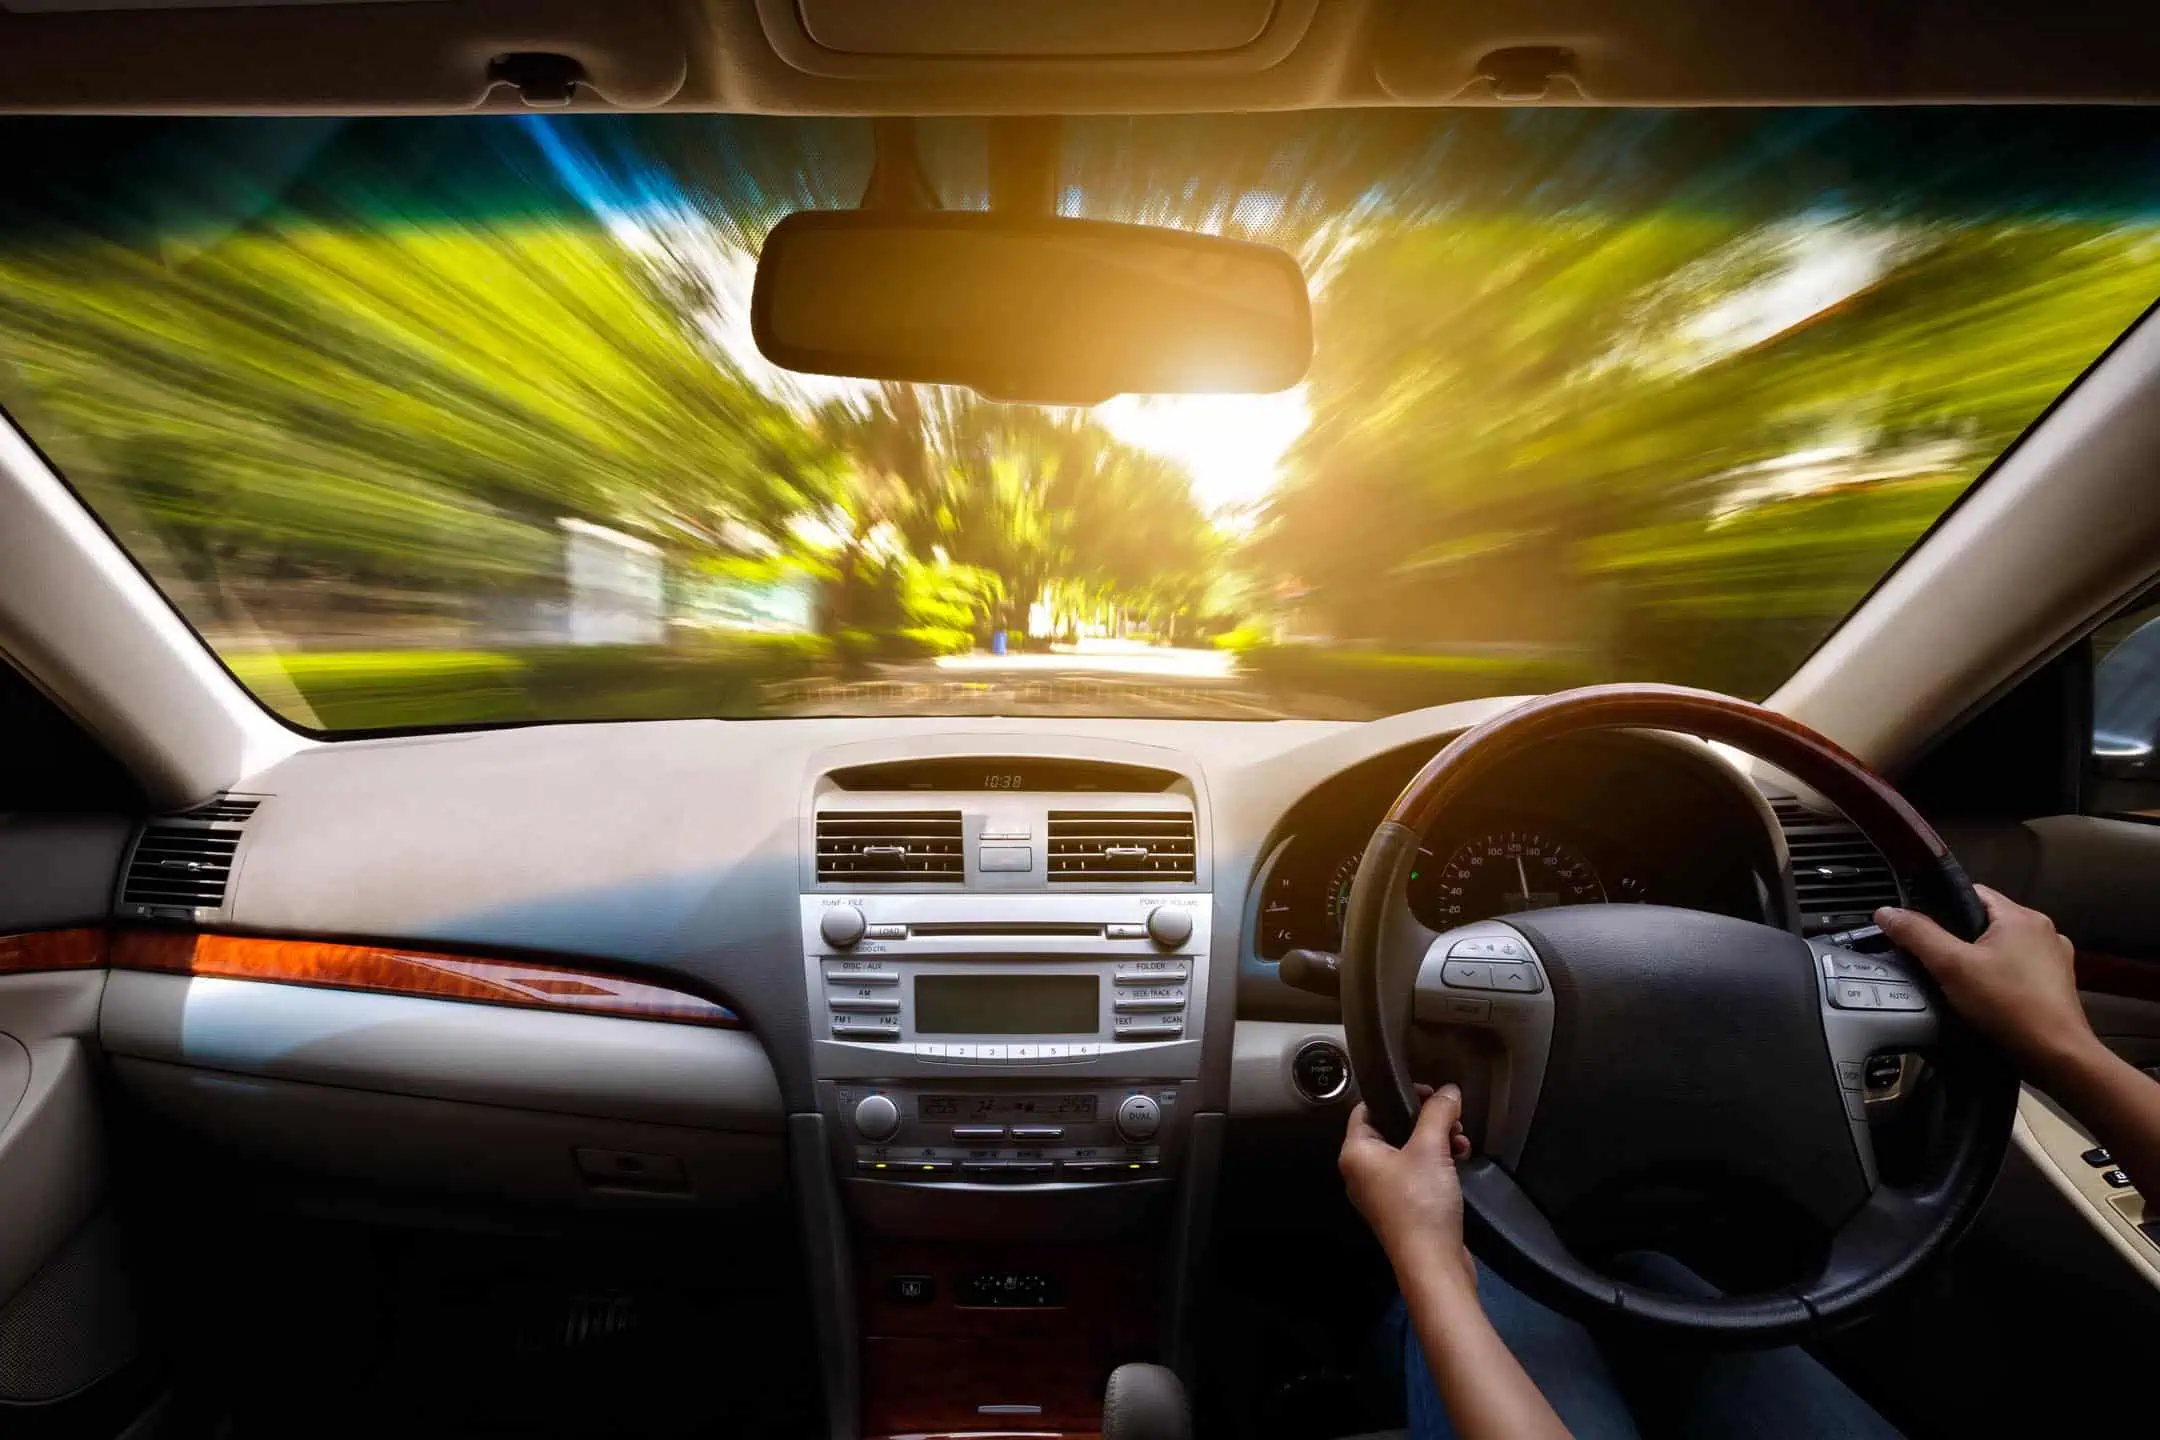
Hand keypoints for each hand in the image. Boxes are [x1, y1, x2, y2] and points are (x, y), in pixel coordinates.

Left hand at [1339, 1084, 1474, 1290]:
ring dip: (1436, 1140)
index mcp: (1355, 1154)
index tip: (1427, 1091)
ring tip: (1460, 1138)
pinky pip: (1416, 1173)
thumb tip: (1448, 1091)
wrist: (1433, 1263)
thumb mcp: (1430, 1148)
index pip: (1366, 1109)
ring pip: (1408, 1151)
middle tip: (1450, 1115)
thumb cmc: (1421, 1202)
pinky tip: (1460, 1158)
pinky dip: (1436, 1162)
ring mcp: (1381, 1192)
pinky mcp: (1402, 1207)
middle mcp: (1361, 1172)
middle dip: (1424, 1120)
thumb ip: (1438, 1112)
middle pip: (1391, 1129)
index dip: (1396, 1094)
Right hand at [1875, 885, 2095, 1074]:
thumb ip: (1917, 934)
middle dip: (1960, 938)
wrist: (2056, 1055)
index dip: (1941, 906)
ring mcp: (2055, 959)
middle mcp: (2044, 931)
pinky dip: (2001, 977)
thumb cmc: (2007, 1005)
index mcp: (2022, 916)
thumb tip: (1886, 911)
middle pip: (1987, 921)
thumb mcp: (1951, 966)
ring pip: (2004, 947)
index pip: (1972, 893)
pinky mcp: (2058, 985)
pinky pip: (2019, 969)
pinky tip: (1988, 998)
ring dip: (1982, 959)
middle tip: (1937, 961)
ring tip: (1959, 982)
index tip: (1922, 930)